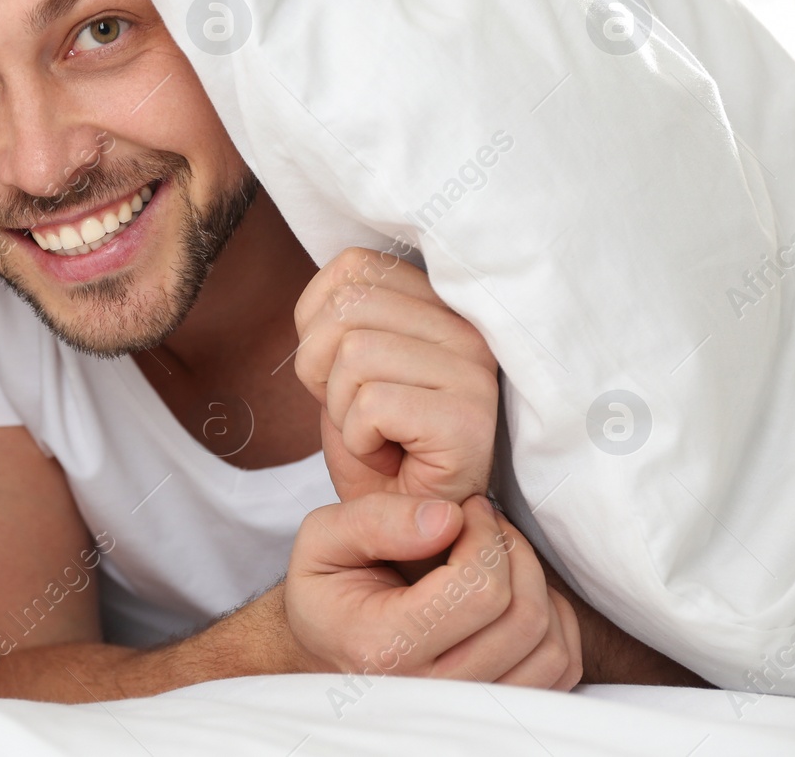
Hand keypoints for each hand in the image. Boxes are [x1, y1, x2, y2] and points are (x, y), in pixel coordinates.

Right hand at [284, 494, 581, 689]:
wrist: (326, 646)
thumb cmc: (328, 590)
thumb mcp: (322, 539)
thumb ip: (375, 520)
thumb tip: (448, 518)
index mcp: (386, 647)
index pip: (478, 590)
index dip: (485, 535)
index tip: (466, 510)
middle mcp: (431, 690)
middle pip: (522, 617)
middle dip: (513, 552)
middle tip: (483, 523)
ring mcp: (469, 706)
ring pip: (549, 645)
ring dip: (536, 584)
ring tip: (495, 556)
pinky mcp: (501, 707)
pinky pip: (561, 665)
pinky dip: (553, 618)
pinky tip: (511, 591)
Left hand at [294, 247, 498, 502]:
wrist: (403, 526)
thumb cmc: (377, 445)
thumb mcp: (343, 363)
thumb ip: (341, 313)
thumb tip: (331, 292)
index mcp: (440, 301)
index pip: (352, 267)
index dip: (320, 326)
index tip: (347, 375)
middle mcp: (468, 327)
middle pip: (345, 309)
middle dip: (323, 371)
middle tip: (358, 413)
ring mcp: (475, 371)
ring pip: (353, 356)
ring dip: (343, 410)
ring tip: (378, 435)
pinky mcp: (469, 418)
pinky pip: (370, 405)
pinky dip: (359, 440)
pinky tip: (390, 455)